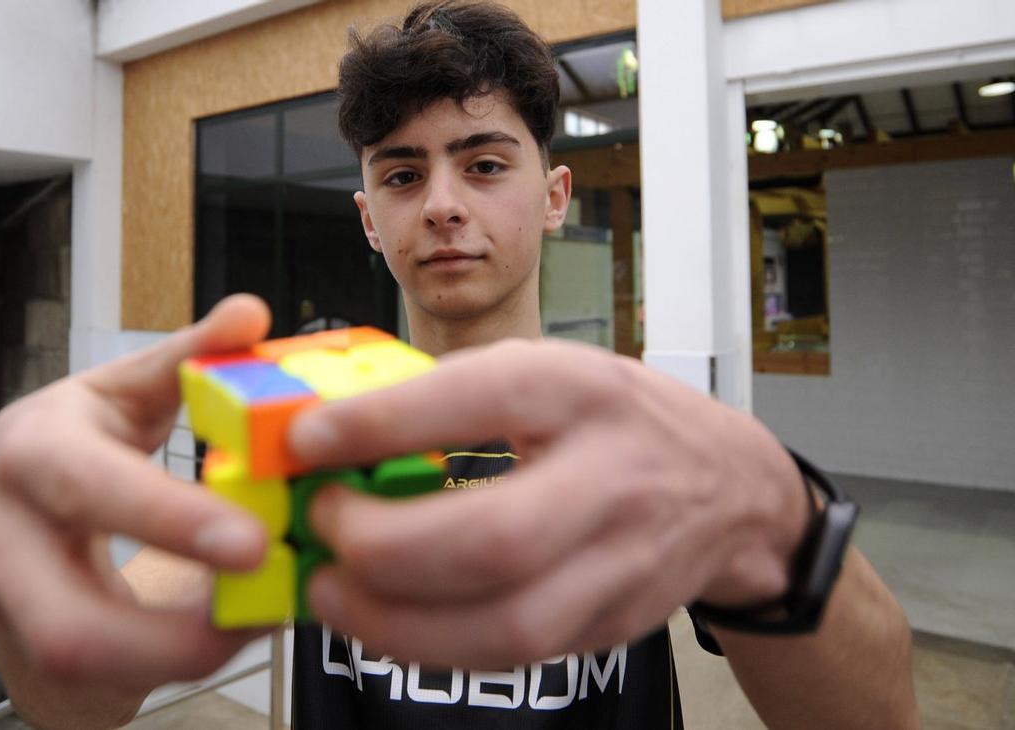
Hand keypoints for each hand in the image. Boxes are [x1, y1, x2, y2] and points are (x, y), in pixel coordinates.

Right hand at [0, 294, 271, 695]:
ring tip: (258, 623)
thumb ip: (190, 358)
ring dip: (182, 659)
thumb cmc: (79, 441)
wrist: (8, 506)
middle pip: (68, 624)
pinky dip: (173, 664)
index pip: (88, 489)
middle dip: (172, 636)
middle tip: (266, 616)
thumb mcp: (127, 392)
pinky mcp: (29, 660)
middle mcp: (0, 541)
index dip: (169, 519)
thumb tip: (250, 313)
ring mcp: (5, 611)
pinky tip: (227, 636)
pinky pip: (104, 683)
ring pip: (84, 672)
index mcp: (31, 454)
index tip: (255, 544)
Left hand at [288, 338, 808, 666]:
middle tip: (324, 529)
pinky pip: (515, 652)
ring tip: (332, 594)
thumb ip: (452, 395)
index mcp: (583, 393)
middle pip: (496, 539)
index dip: (386, 422)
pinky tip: (387, 619)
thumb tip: (334, 425)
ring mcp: (623, 564)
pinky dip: (435, 645)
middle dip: (385, 548)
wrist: (729, 489)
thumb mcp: (547, 373)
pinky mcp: (613, 624)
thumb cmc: (615, 419)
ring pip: (508, 625)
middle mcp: (613, 478)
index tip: (307, 438)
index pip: (483, 400)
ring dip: (397, 623)